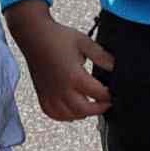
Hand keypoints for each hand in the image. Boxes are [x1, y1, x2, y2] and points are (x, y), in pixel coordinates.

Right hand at [8, 0, 113, 121]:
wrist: (34, 34)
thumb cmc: (56, 37)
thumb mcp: (85, 43)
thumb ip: (102, 56)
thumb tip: (115, 67)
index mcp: (74, 76)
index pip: (97, 93)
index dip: (109, 96)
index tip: (113, 94)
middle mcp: (61, 88)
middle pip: (84, 110)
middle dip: (98, 109)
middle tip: (106, 104)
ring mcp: (50, 93)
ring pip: (68, 115)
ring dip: (82, 114)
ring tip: (90, 107)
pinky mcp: (42, 93)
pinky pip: (51, 113)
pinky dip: (63, 116)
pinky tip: (71, 112)